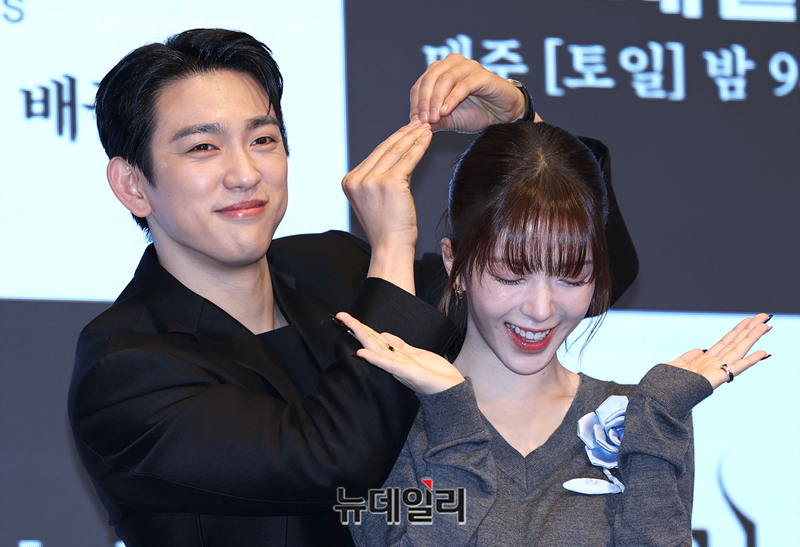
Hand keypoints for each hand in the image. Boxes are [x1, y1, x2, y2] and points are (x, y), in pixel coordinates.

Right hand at [335, 312, 464, 394]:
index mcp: (396, 354)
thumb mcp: (416, 353)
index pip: (375, 337)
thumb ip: (399, 345)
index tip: (346, 316)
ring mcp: (399, 366)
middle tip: (340, 315)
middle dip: (356, 327)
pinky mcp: (406, 373)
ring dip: (362, 337)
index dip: (361, 326)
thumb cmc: (435, 373)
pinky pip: (387, 364)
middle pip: (371, 340)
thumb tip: (383, 334)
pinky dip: (374, 358)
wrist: (450, 390)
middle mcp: (394, 359)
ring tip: (348, 325)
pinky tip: (362, 353)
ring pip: (376, 349)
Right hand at [342, 121, 431, 292]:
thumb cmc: (387, 229)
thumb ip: (381, 178)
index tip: (406, 130)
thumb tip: (399, 156)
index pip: (375, 154)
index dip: (393, 140)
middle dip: (404, 134)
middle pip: (385, 149)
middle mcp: (357, 179)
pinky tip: (427, 137)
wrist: (390, 248)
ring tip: (426, 126)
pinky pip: (408, 159)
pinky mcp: (389, 183)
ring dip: (413, 136)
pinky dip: (419, 146)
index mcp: (350, 181)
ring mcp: (371, 180)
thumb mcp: (376, 199)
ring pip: (396, 151)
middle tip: (418, 122)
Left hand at [409, 53, 538, 131]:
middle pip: (430, 79)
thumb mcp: (449, 119)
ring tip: (434, 118)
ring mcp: (468, 66)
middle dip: (424, 102)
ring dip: (436, 101)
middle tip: (423, 121)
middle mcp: (453, 63)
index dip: (415, 103)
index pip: (420, 84)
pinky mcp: (482, 75)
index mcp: (441, 70)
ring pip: (444, 80)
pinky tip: (446, 112)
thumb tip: (414, 125)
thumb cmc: (476, 113)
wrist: (502, 115)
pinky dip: (452, 99)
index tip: (414, 121)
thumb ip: (432, 120)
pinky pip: (462, 85)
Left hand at [666, 313, 770, 388]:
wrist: (661, 399)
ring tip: (766, 325)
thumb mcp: (677, 365)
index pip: (725, 342)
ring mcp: (717, 371)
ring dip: (753, 337)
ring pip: (738, 350)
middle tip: (764, 316)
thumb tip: (700, 350)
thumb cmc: (667, 385)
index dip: (737, 331)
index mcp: (704, 361)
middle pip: (735, 343)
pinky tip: (763, 353)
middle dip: (749, 329)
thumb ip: (689, 357)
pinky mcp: (717, 378)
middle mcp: (714, 364)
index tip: (749, 320)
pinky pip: (736, 368)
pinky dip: (750, 360)